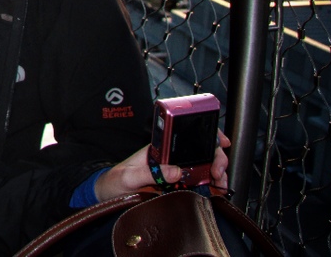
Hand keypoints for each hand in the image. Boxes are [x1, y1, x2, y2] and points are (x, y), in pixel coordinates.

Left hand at [94, 131, 230, 201]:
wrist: (109, 195)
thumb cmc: (116, 181)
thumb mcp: (128, 176)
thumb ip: (149, 174)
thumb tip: (176, 172)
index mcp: (159, 149)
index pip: (185, 136)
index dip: (206, 135)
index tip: (220, 142)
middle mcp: (170, 159)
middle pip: (200, 153)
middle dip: (216, 158)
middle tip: (218, 170)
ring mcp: (175, 173)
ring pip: (203, 169)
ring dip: (216, 174)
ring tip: (220, 183)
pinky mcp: (177, 188)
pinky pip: (198, 186)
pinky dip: (211, 188)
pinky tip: (216, 192)